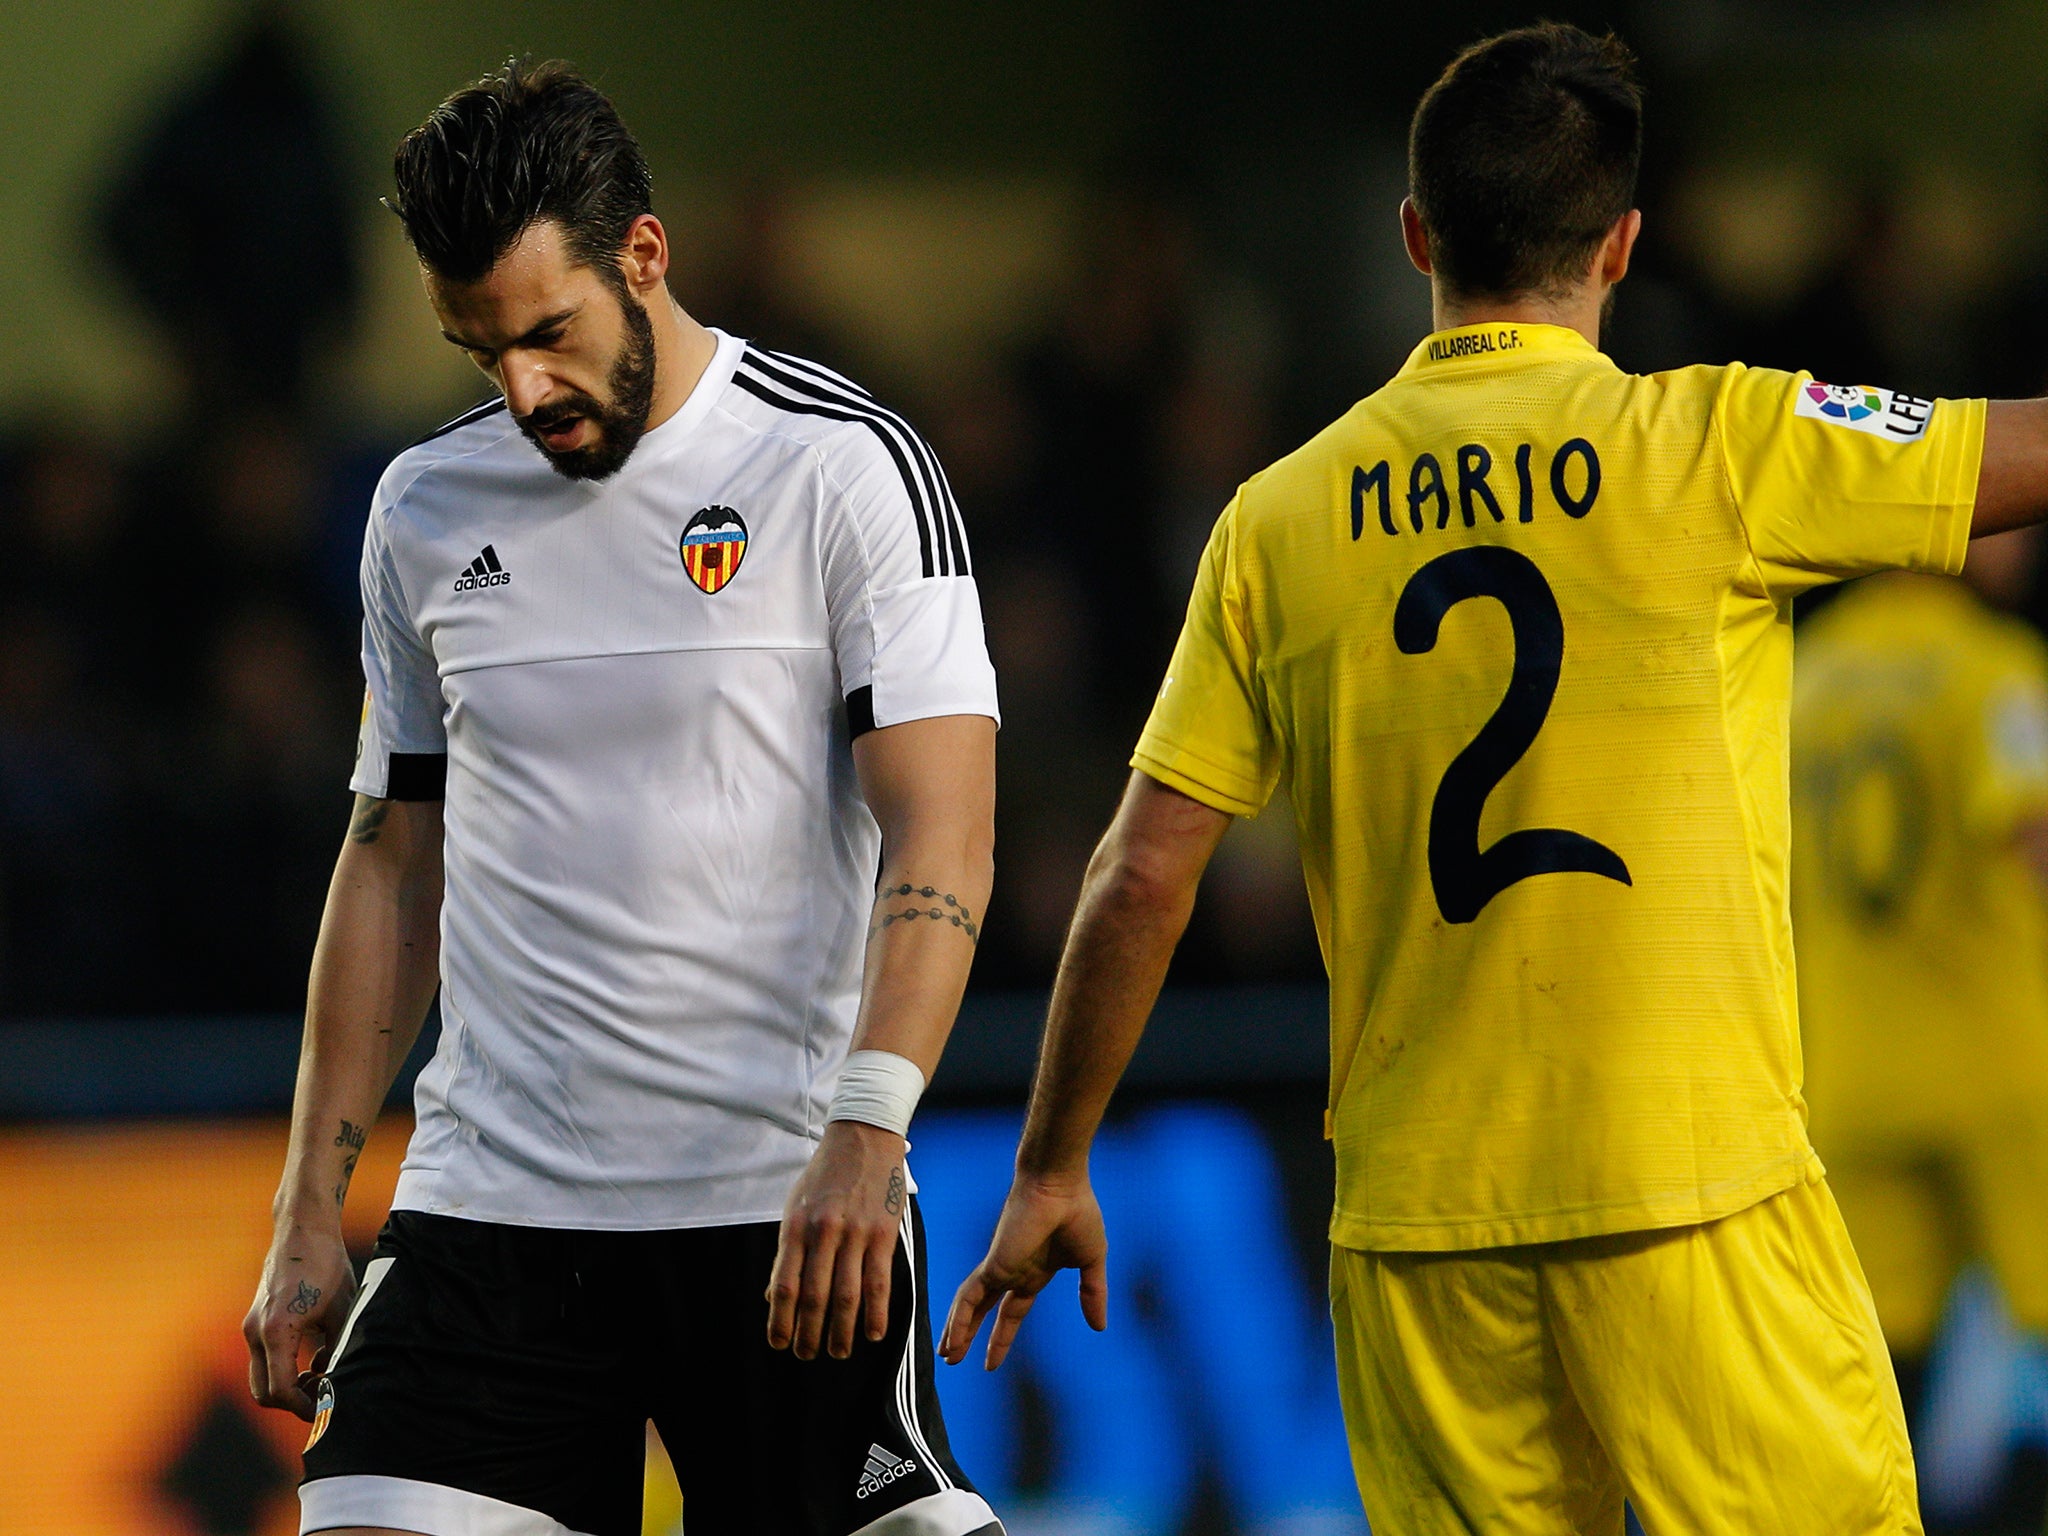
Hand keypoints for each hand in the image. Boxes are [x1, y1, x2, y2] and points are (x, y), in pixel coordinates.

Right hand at [243, 1221, 356, 1419]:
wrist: (303, 1229)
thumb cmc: (326, 1265)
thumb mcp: (343, 1310)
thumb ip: (338, 1349)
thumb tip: (338, 1382)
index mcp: (276, 1332)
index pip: (281, 1390)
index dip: (304, 1407)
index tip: (327, 1409)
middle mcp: (255, 1332)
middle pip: (262, 1392)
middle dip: (292, 1401)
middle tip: (324, 1394)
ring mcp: (251, 1326)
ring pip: (260, 1377)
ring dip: (287, 1385)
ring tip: (322, 1374)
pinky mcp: (255, 1320)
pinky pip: (263, 1358)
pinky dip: (283, 1367)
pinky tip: (315, 1356)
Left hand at [766, 1120, 908, 1359]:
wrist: (864, 1134)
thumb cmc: (826, 1172)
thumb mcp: (795, 1204)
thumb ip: (788, 1250)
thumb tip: (774, 1296)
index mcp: (795, 1226)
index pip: (784, 1285)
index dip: (780, 1321)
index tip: (779, 1344)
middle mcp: (823, 1232)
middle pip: (814, 1298)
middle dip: (809, 1334)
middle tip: (807, 1355)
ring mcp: (855, 1233)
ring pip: (846, 1296)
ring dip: (841, 1332)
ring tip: (837, 1352)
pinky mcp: (883, 1233)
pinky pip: (879, 1281)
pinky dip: (876, 1312)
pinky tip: (874, 1332)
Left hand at [940, 1170, 1107, 1370]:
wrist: (1060, 1184)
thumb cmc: (1078, 1212)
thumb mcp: (1091, 1262)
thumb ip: (1092, 1294)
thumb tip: (1099, 1327)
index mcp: (1034, 1272)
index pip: (1013, 1310)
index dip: (1003, 1334)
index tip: (992, 1358)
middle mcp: (1012, 1272)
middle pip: (984, 1311)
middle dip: (971, 1335)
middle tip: (955, 1359)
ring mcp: (999, 1268)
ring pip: (970, 1307)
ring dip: (958, 1332)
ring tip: (947, 1356)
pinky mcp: (993, 1265)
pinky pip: (969, 1298)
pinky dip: (959, 1320)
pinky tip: (952, 1341)